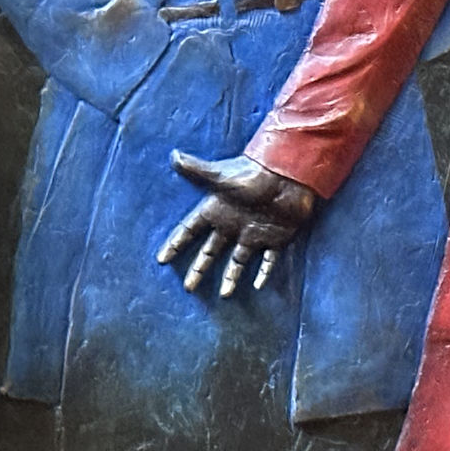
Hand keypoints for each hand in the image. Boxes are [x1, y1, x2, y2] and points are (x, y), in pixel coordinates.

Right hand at [156, 152, 317, 297]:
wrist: (288, 174)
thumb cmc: (253, 174)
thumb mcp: (222, 175)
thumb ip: (197, 169)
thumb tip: (174, 155)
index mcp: (216, 210)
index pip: (190, 230)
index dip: (176, 244)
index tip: (161, 259)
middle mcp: (232, 225)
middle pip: (210, 251)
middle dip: (199, 269)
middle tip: (188, 288)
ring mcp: (253, 233)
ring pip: (238, 261)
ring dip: (231, 277)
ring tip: (225, 295)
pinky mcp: (275, 237)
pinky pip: (268, 260)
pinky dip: (264, 272)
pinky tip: (258, 286)